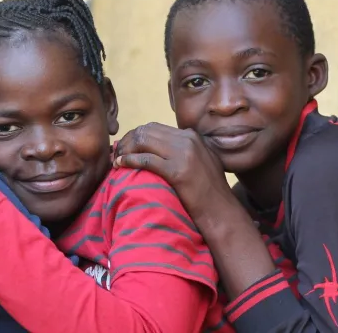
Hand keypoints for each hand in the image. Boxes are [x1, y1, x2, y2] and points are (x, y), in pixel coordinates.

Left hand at [113, 122, 234, 219]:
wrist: (221, 210)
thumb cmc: (210, 191)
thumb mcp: (202, 161)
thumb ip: (186, 150)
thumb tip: (161, 147)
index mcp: (192, 136)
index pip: (155, 127)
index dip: (136, 135)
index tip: (125, 146)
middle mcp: (188, 140)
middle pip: (147, 131)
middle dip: (127, 140)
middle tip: (116, 152)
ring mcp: (183, 154)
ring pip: (143, 141)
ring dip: (125, 149)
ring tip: (116, 159)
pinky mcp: (177, 170)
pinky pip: (145, 159)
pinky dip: (128, 160)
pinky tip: (119, 165)